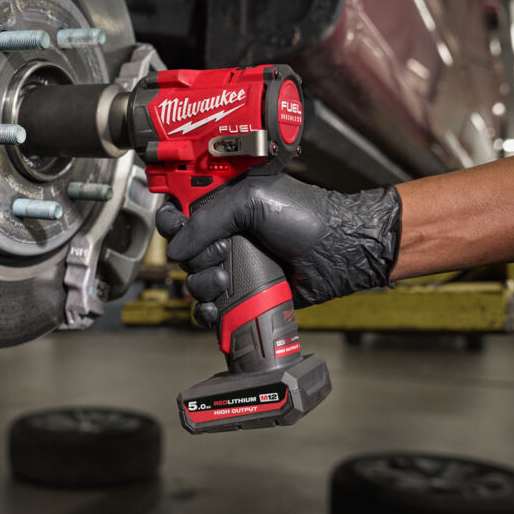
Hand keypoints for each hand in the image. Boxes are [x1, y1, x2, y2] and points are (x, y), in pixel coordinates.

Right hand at [156, 174, 401, 325]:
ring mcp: (236, 266)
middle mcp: (227, 235)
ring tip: (225, 282)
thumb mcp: (253, 200)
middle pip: (185, 253)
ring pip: (195, 283)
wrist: (340, 252)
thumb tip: (177, 247)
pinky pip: (213, 309)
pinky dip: (207, 313)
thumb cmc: (308, 218)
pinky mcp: (245, 295)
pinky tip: (216, 310)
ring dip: (201, 286)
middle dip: (194, 259)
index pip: (182, 213)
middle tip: (220, 256)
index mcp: (225, 205)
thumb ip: (208, 219)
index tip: (176, 230)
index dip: (173, 222)